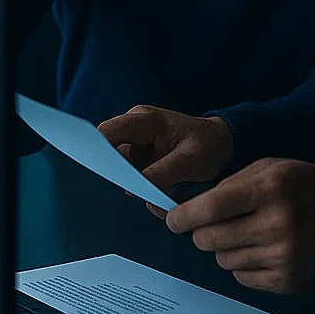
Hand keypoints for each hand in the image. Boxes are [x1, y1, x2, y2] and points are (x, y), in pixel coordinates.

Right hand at [98, 105, 234, 192]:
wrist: (220, 146)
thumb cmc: (207, 144)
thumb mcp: (190, 160)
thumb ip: (161, 174)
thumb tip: (133, 190)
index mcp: (143, 120)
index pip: (107, 132)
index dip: (94, 149)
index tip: (94, 170)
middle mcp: (133, 133)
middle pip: (110, 159)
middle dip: (126, 179)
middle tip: (147, 190)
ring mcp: (135, 150)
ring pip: (123, 177)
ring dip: (142, 190)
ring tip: (171, 188)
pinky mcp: (140, 165)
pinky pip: (134, 184)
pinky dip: (150, 193)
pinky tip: (170, 191)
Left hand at [164, 158, 314, 294]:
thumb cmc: (309, 189)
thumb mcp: (274, 168)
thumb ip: (233, 185)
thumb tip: (189, 209)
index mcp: (271, 187)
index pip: (211, 208)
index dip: (184, 217)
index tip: (172, 220)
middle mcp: (276, 223)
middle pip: (209, 239)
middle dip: (205, 232)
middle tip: (218, 225)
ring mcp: (282, 256)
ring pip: (222, 260)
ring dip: (227, 248)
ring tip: (253, 234)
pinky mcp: (286, 282)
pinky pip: (241, 277)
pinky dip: (245, 265)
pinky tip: (266, 251)